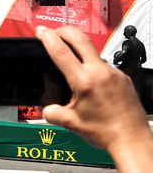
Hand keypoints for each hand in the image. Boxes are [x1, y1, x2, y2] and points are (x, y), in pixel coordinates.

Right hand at [37, 25, 149, 154]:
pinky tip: (91, 82)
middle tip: (54, 32)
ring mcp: (115, 74)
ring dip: (80, 51)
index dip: (47, 37)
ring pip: (93, 53)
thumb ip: (52, 111)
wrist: (132, 141)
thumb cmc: (106, 133)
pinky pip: (105, 66)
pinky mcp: (123, 78)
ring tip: (72, 63)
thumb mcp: (70, 122)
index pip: (61, 51)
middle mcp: (101, 73)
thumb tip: (47, 106)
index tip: (41, 32)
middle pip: (80, 38)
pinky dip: (94, 68)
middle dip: (64, 31)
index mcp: (84, 82)